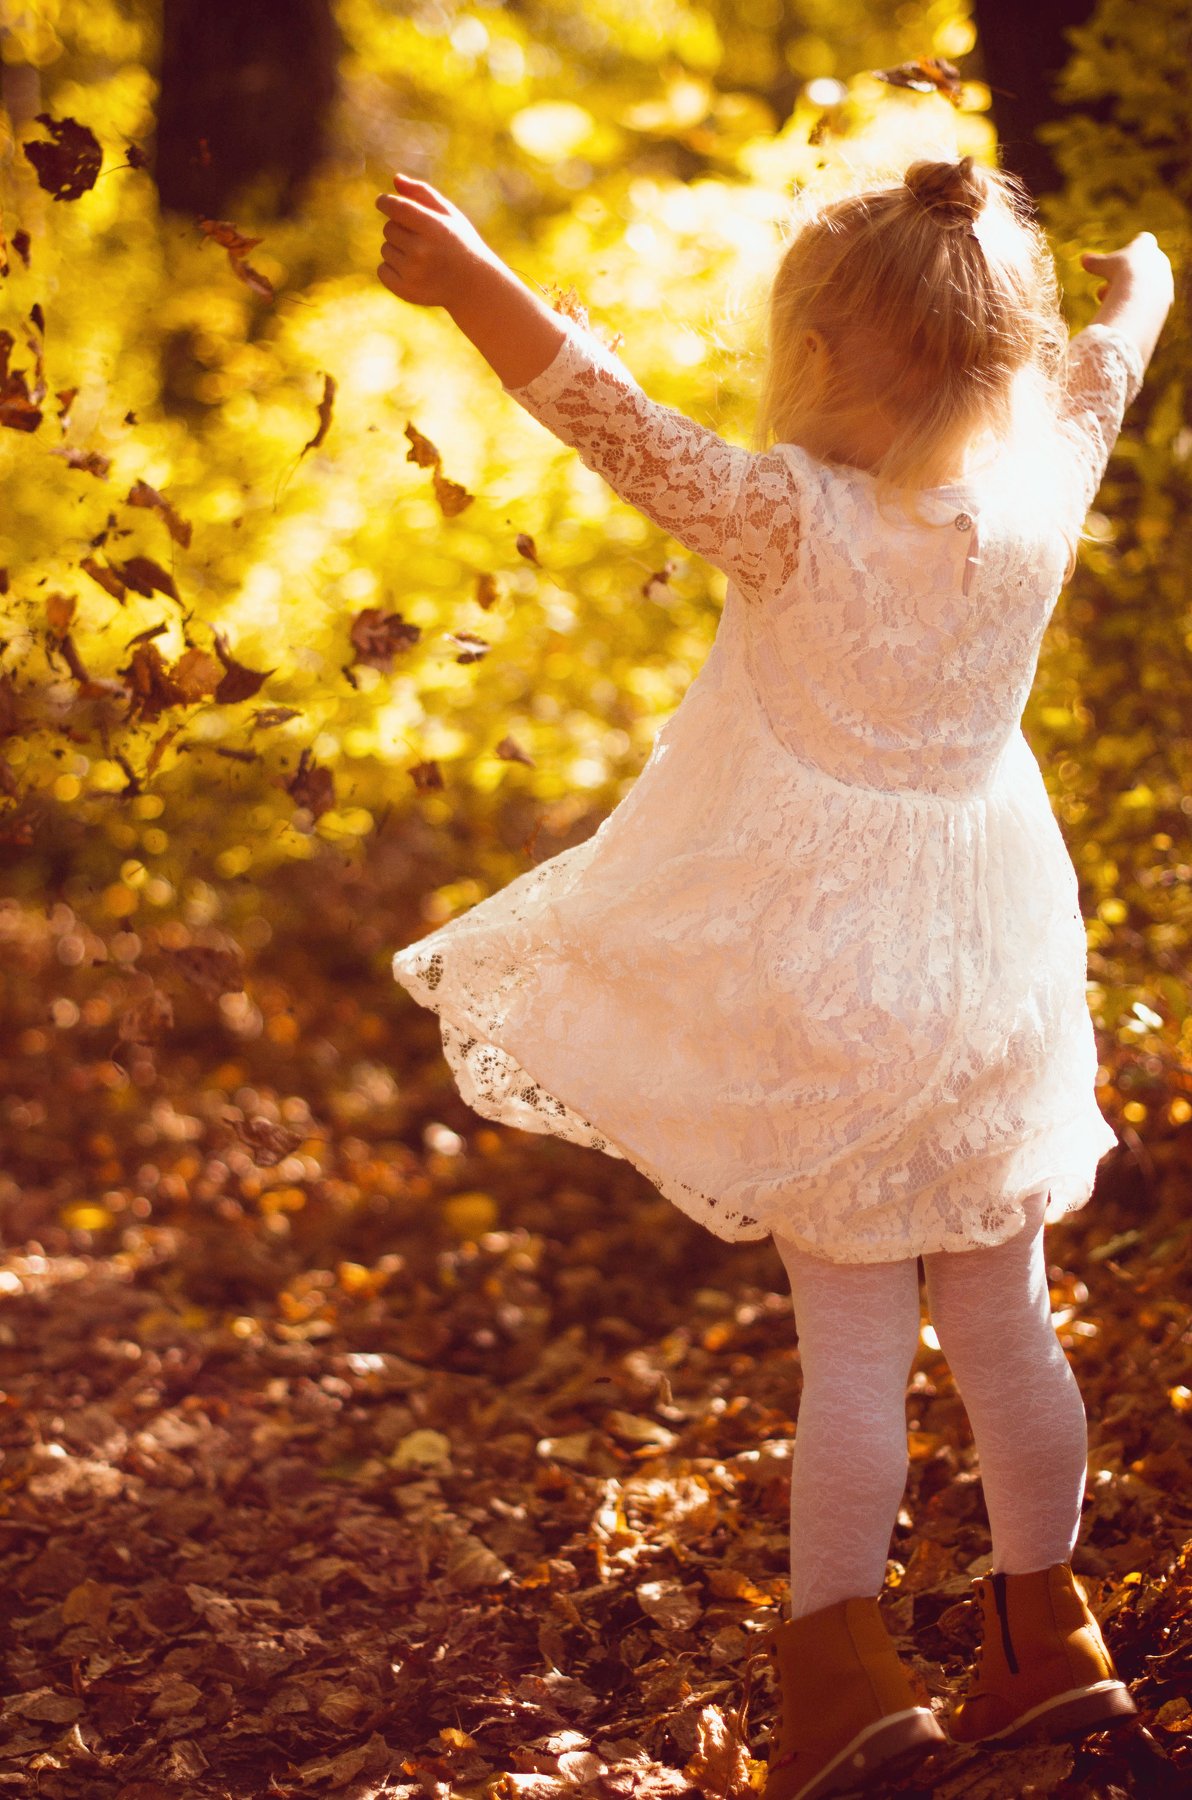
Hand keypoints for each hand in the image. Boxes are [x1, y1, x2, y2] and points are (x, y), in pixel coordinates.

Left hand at [375, 173, 500, 309]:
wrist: (473, 286)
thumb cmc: (460, 243)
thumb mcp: (448, 214)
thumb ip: (422, 194)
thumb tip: (396, 180)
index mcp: (432, 227)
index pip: (396, 207)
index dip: (385, 202)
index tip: (383, 202)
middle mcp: (420, 251)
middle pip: (389, 228)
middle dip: (400, 229)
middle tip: (421, 239)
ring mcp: (412, 273)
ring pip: (385, 249)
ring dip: (397, 250)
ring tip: (421, 257)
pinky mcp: (405, 290)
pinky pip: (382, 270)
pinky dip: (392, 268)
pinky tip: (412, 271)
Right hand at [1081, 231, 1171, 305]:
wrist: (1142, 297)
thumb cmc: (1121, 275)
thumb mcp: (1102, 266)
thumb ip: (1094, 262)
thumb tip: (1083, 259)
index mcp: (1147, 245)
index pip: (1143, 241)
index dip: (1130, 249)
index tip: (1117, 261)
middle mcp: (1160, 260)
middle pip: (1143, 266)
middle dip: (1125, 277)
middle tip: (1107, 289)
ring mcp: (1166, 280)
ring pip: (1147, 286)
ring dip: (1129, 293)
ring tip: (1112, 303)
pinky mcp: (1167, 300)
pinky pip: (1151, 303)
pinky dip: (1138, 307)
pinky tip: (1126, 313)